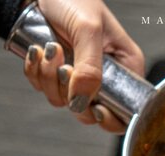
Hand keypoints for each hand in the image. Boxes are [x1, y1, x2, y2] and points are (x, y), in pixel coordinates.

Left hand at [23, 0, 143, 133]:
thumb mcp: (87, 29)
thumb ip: (89, 68)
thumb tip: (82, 102)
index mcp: (127, 66)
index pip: (127, 110)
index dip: (111, 117)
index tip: (95, 107)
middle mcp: (106, 77)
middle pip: (92, 112)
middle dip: (71, 92)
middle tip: (65, 67)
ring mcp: (80, 78)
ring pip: (65, 102)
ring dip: (49, 77)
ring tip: (50, 47)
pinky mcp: (58, 76)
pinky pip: (46, 90)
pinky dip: (37, 73)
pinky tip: (38, 52)